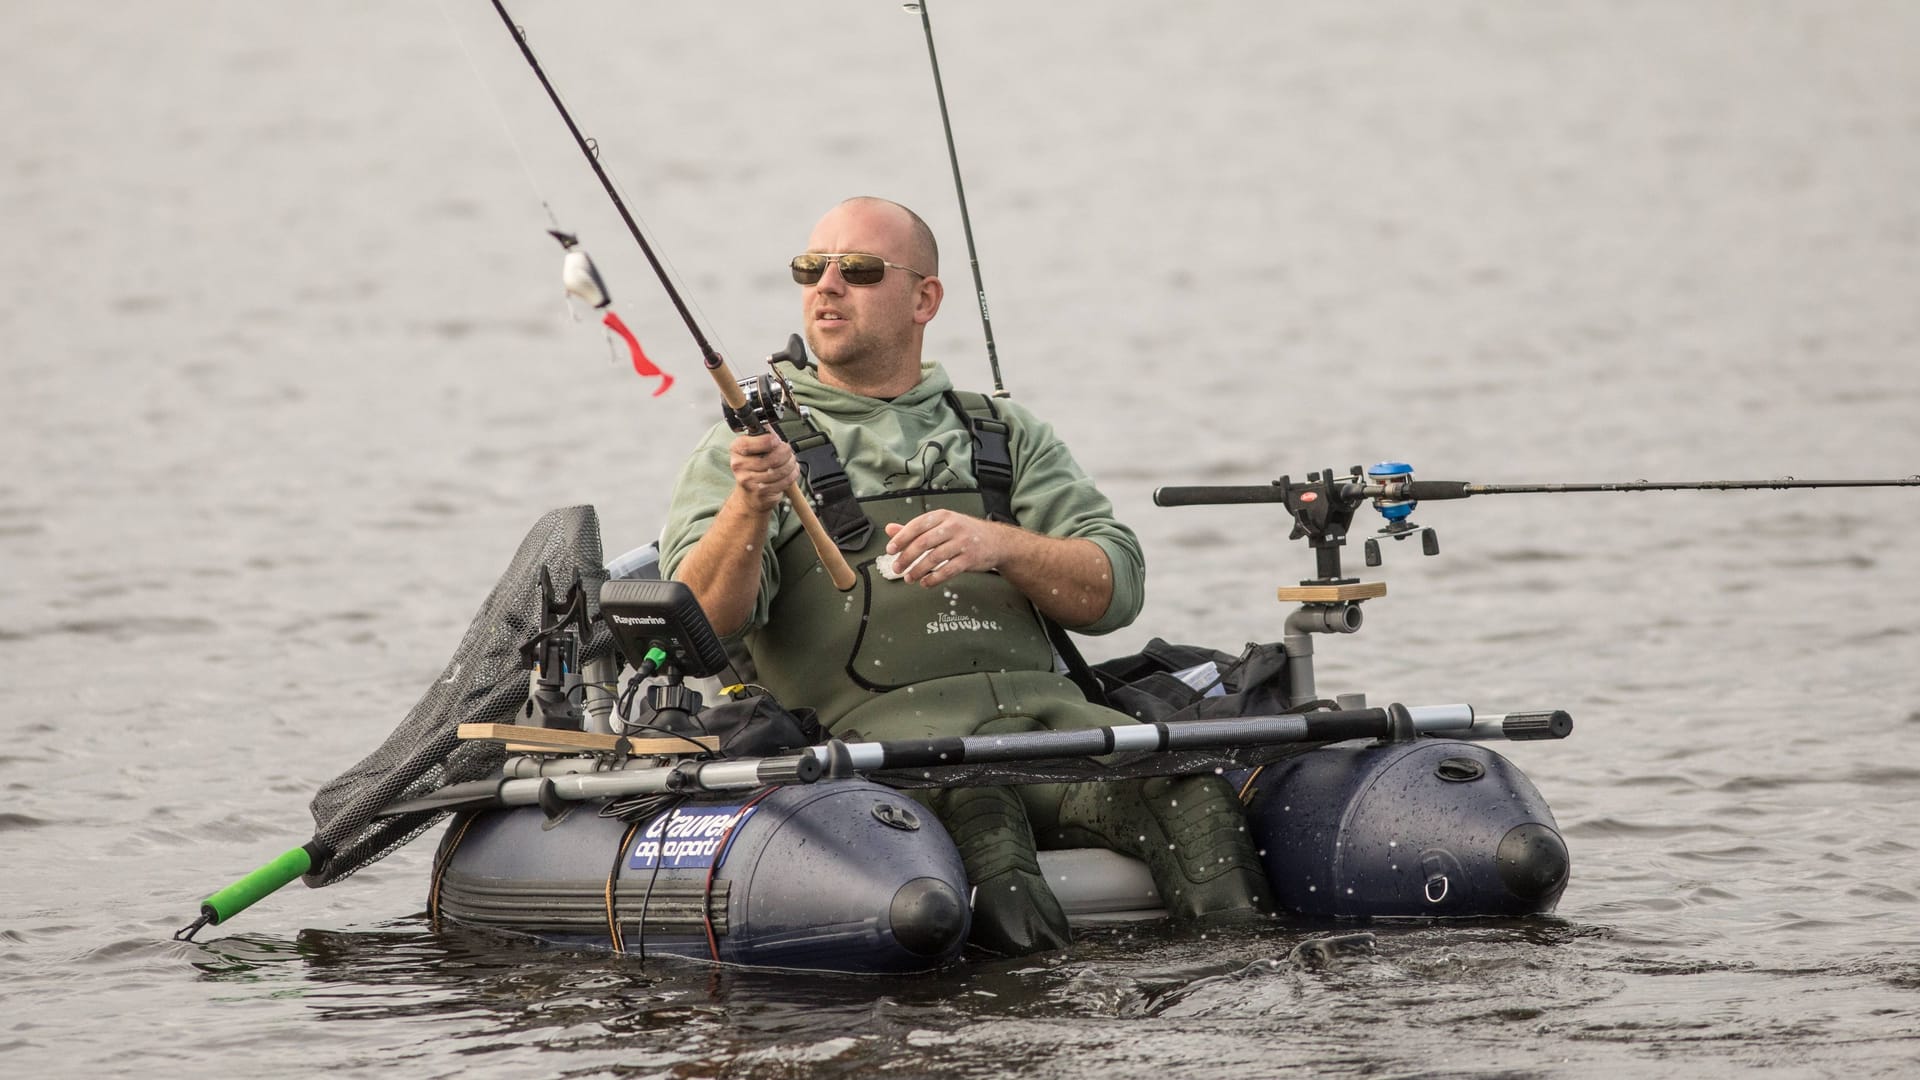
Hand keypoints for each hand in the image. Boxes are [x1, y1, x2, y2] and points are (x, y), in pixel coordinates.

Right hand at [729, 433, 797, 512]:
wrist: (749, 494)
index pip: (760, 441)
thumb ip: (763, 436)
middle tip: (789, 452)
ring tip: (790, 462)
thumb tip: (771, 426)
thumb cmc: (753, 467)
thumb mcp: (753, 447)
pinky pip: (783, 481)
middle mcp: (739, 464)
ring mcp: (749, 480)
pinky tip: (790, 472)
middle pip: (774, 457)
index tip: (778, 441)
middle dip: (787, 453)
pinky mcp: (760, 492)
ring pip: (780, 470)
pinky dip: (792, 475)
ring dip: (791, 465)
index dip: (773, 440)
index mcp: (737, 448)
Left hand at [884, 510, 1013, 587]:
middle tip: (896, 567)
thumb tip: (890, 529)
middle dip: (906, 557)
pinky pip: (948, 571)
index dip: (901, 538)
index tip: (890, 550)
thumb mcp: (941, 525)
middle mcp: (953, 527)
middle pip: (924, 542)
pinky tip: (925, 583)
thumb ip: (915, 529)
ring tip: (909, 578)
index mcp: (942, 516)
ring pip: (934, 558)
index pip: (917, 525)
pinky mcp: (969, 559)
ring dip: (918, 570)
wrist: (997, 541)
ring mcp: (963, 543)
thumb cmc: (965, 532)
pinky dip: (934, 579)